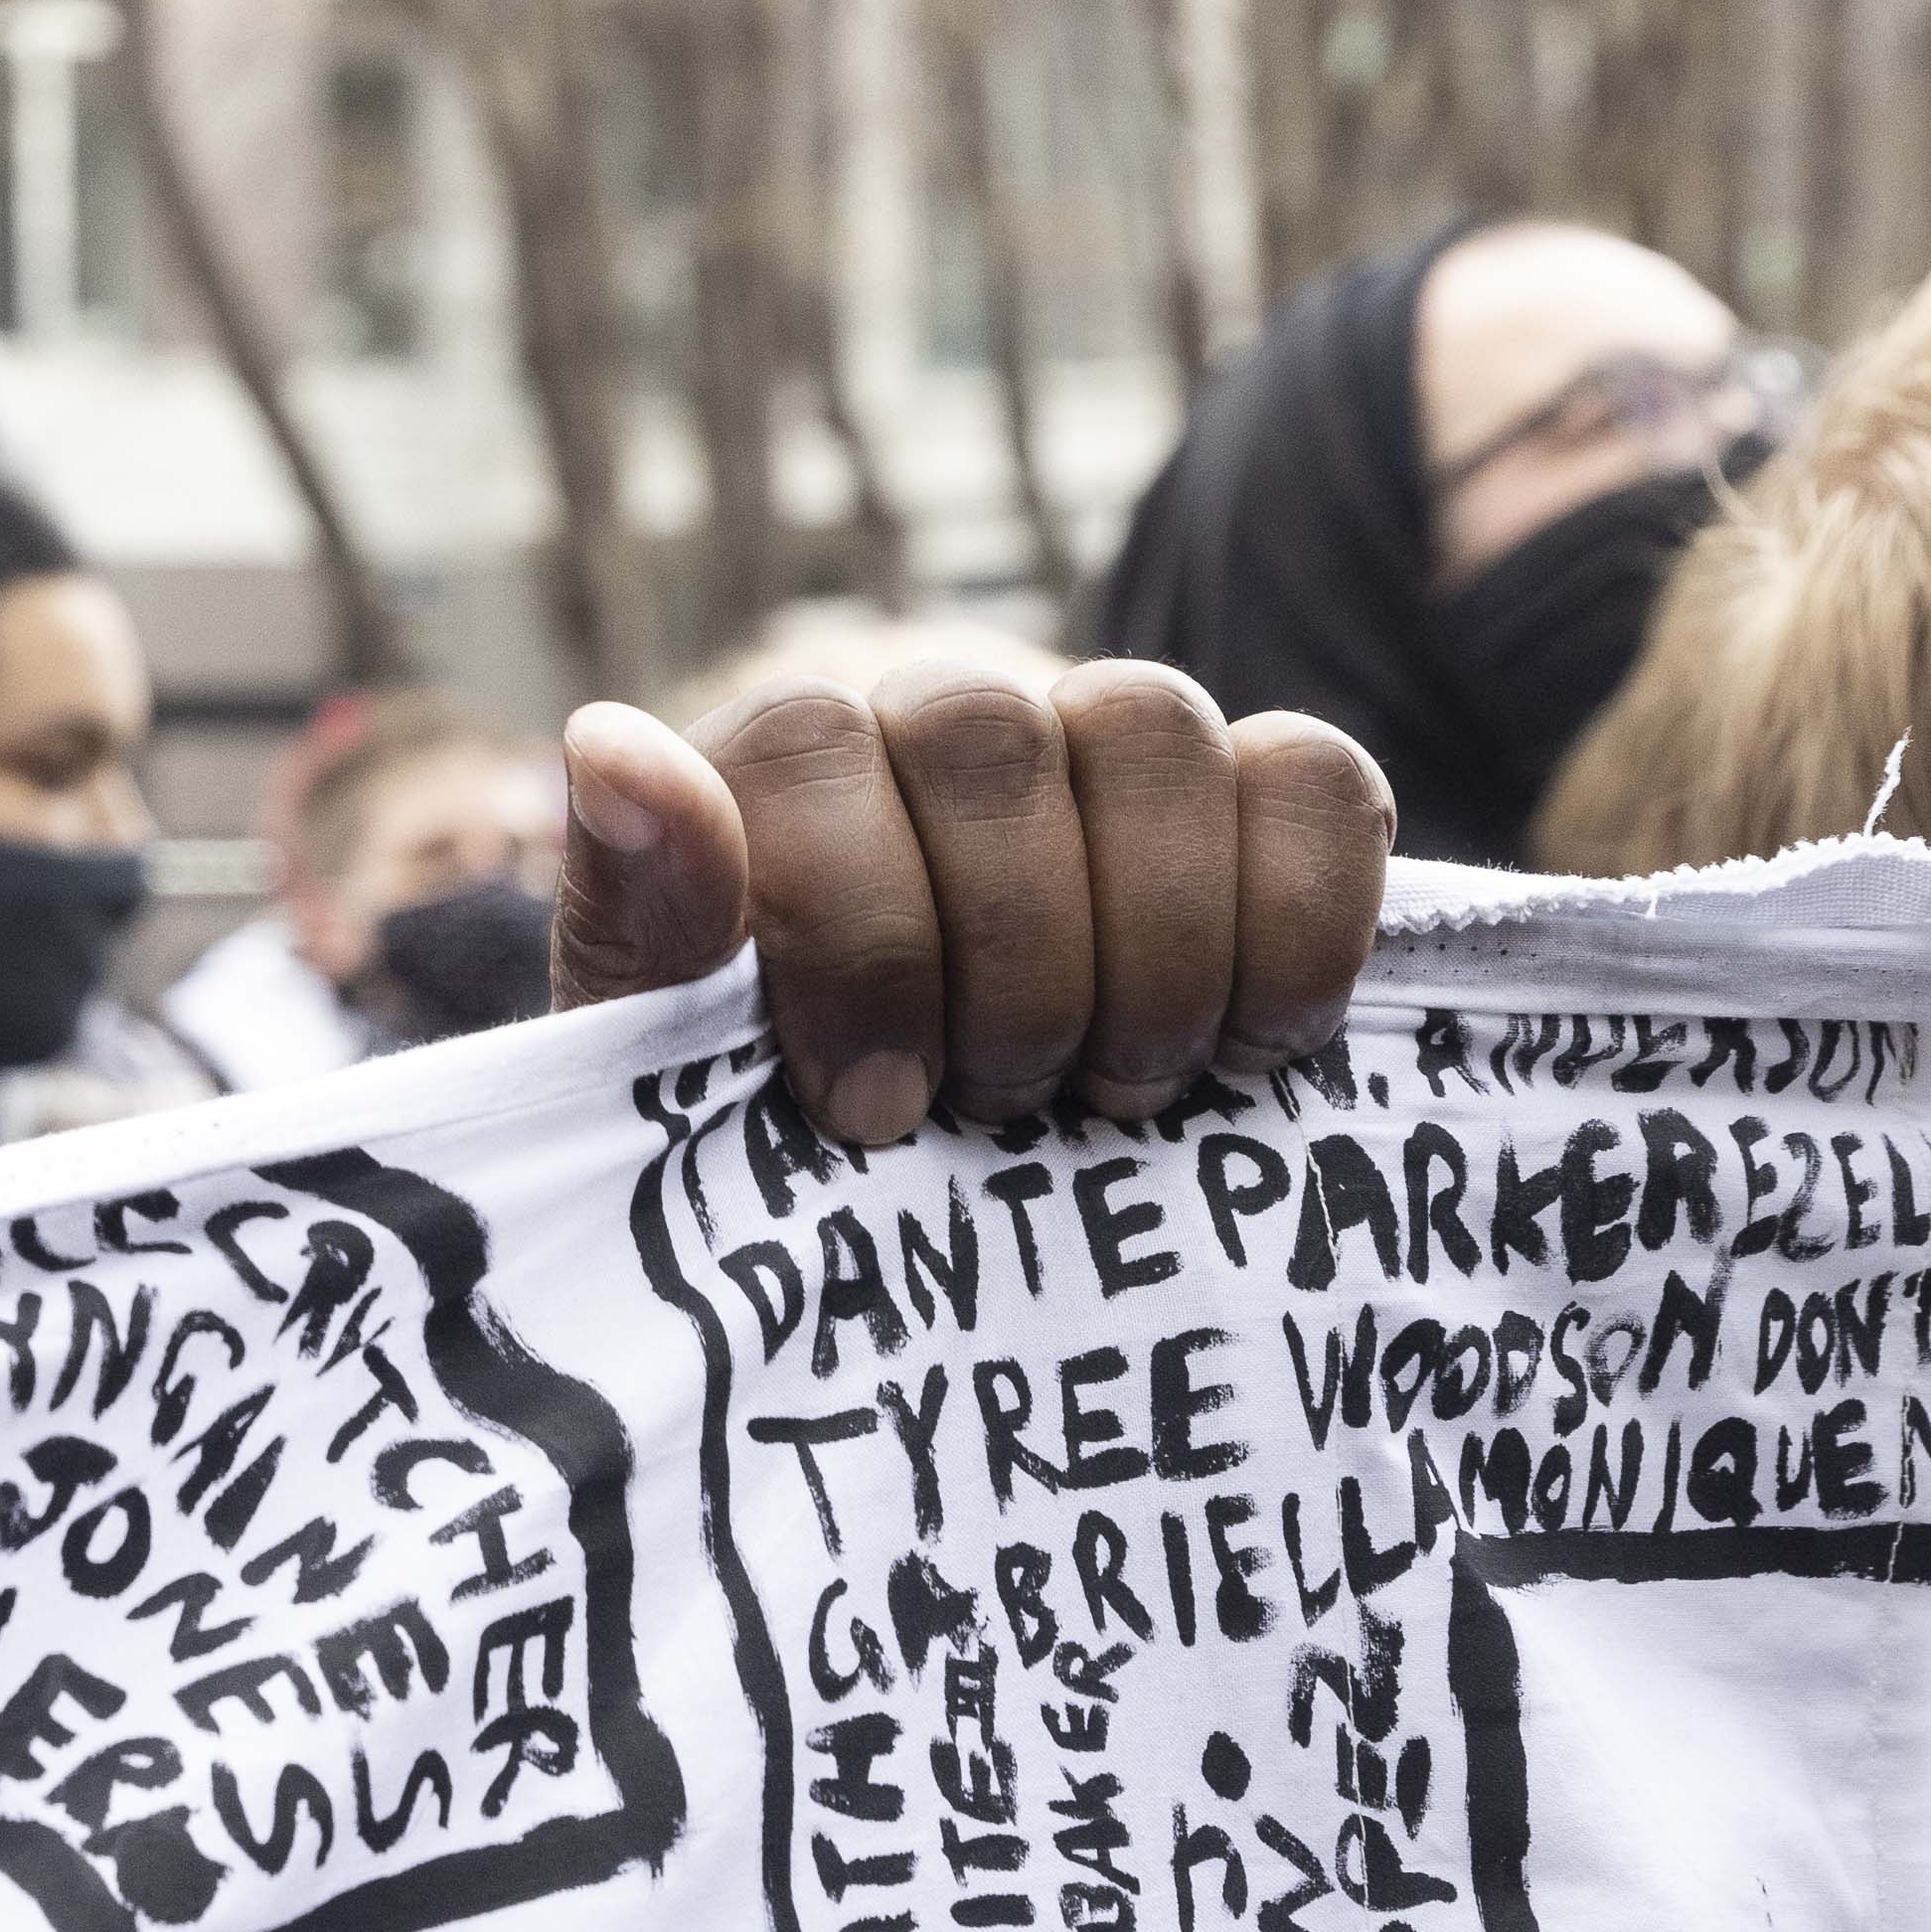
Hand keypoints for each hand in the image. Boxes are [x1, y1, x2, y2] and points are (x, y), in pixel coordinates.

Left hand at [551, 662, 1390, 1143]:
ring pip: (1153, 722)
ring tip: (1113, 1093)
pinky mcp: (1249, 806)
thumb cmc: (774, 1138)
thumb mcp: (674, 1072)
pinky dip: (1300, 920)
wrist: (923, 1211)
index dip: (856, 932)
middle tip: (993, 1108)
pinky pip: (1317, 781)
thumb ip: (646, 920)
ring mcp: (1095, 746)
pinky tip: (1248, 1046)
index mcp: (769, 772)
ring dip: (1152, 946)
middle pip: (985, 727)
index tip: (868, 1110)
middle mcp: (928, 720)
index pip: (809, 738)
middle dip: (1006, 958)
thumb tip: (613, 746)